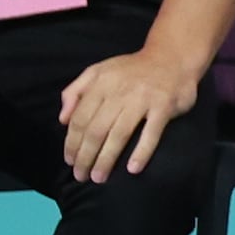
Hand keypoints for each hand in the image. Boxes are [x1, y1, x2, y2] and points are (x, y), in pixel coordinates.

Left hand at [57, 44, 202, 181]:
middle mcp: (119, 91)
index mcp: (101, 83)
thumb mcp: (98, 71)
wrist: (172, 57)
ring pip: (119, 134)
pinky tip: (133, 169)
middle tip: (81, 176)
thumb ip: (75, 91)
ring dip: (106, 159)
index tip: (70, 161)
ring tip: (99, 177)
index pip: (80, 119)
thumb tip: (62, 119)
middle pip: (96, 130)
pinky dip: (141, 152)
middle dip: (85, 156)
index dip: (72, 143)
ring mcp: (142, 99)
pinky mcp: (164, 106)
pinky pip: (151, 133)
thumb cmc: (132, 70)